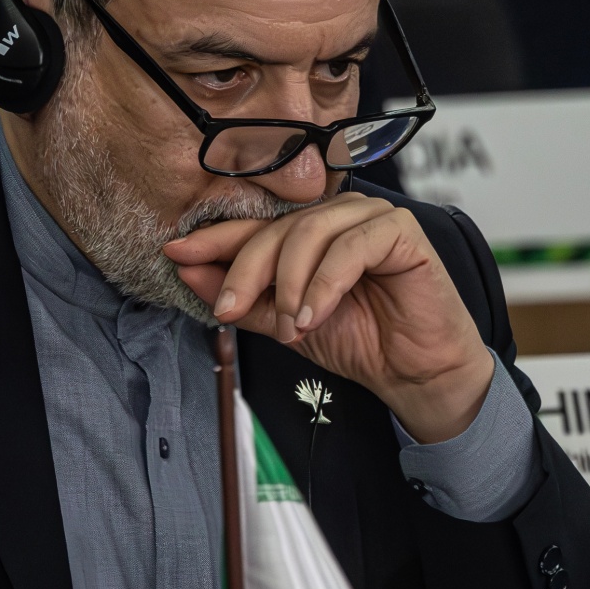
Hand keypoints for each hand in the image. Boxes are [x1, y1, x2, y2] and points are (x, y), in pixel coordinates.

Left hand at [164, 193, 495, 442]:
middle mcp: (339, 216)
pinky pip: (351, 246)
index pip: (256, 225)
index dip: (215, 239)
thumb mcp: (284, 323)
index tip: (176, 254)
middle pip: (278, 227)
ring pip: (311, 231)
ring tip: (290, 326)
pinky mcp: (401, 232)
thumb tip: (188, 270)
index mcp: (310, 232)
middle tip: (231, 309)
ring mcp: (371, 218)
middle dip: (247, 270)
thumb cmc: (360, 341)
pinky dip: (325, 283)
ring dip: (290, 283)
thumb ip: (242, 299)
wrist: (414, 372)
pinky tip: (314, 316)